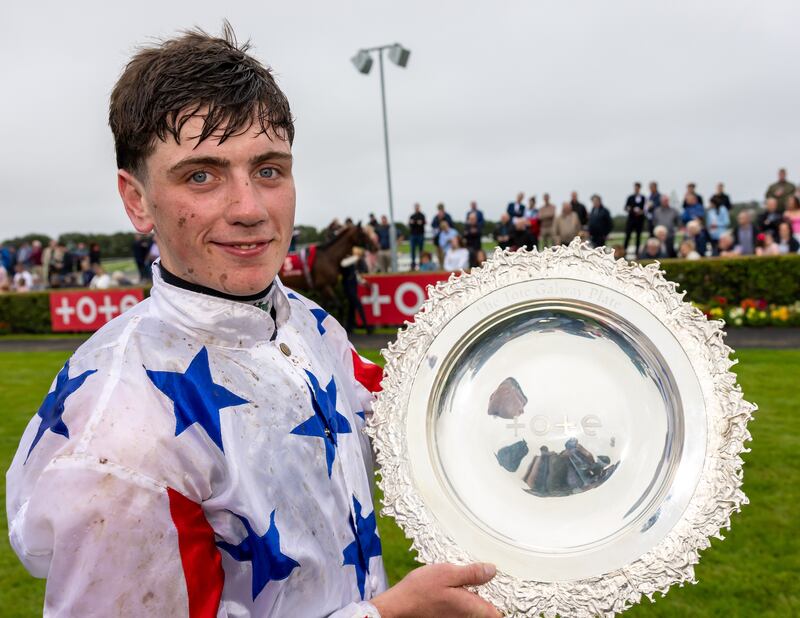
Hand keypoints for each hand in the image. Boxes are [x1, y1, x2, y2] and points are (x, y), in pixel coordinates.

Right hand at [370, 562, 500, 617]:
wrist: (398, 606)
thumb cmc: (420, 590)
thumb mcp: (447, 574)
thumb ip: (471, 574)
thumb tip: (492, 570)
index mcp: (471, 607)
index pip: (497, 612)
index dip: (505, 599)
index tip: (506, 583)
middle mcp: (466, 616)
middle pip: (487, 609)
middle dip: (491, 593)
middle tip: (488, 573)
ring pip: (475, 607)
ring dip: (476, 593)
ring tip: (473, 574)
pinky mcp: (447, 615)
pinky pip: (463, 607)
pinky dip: (464, 595)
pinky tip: (457, 582)